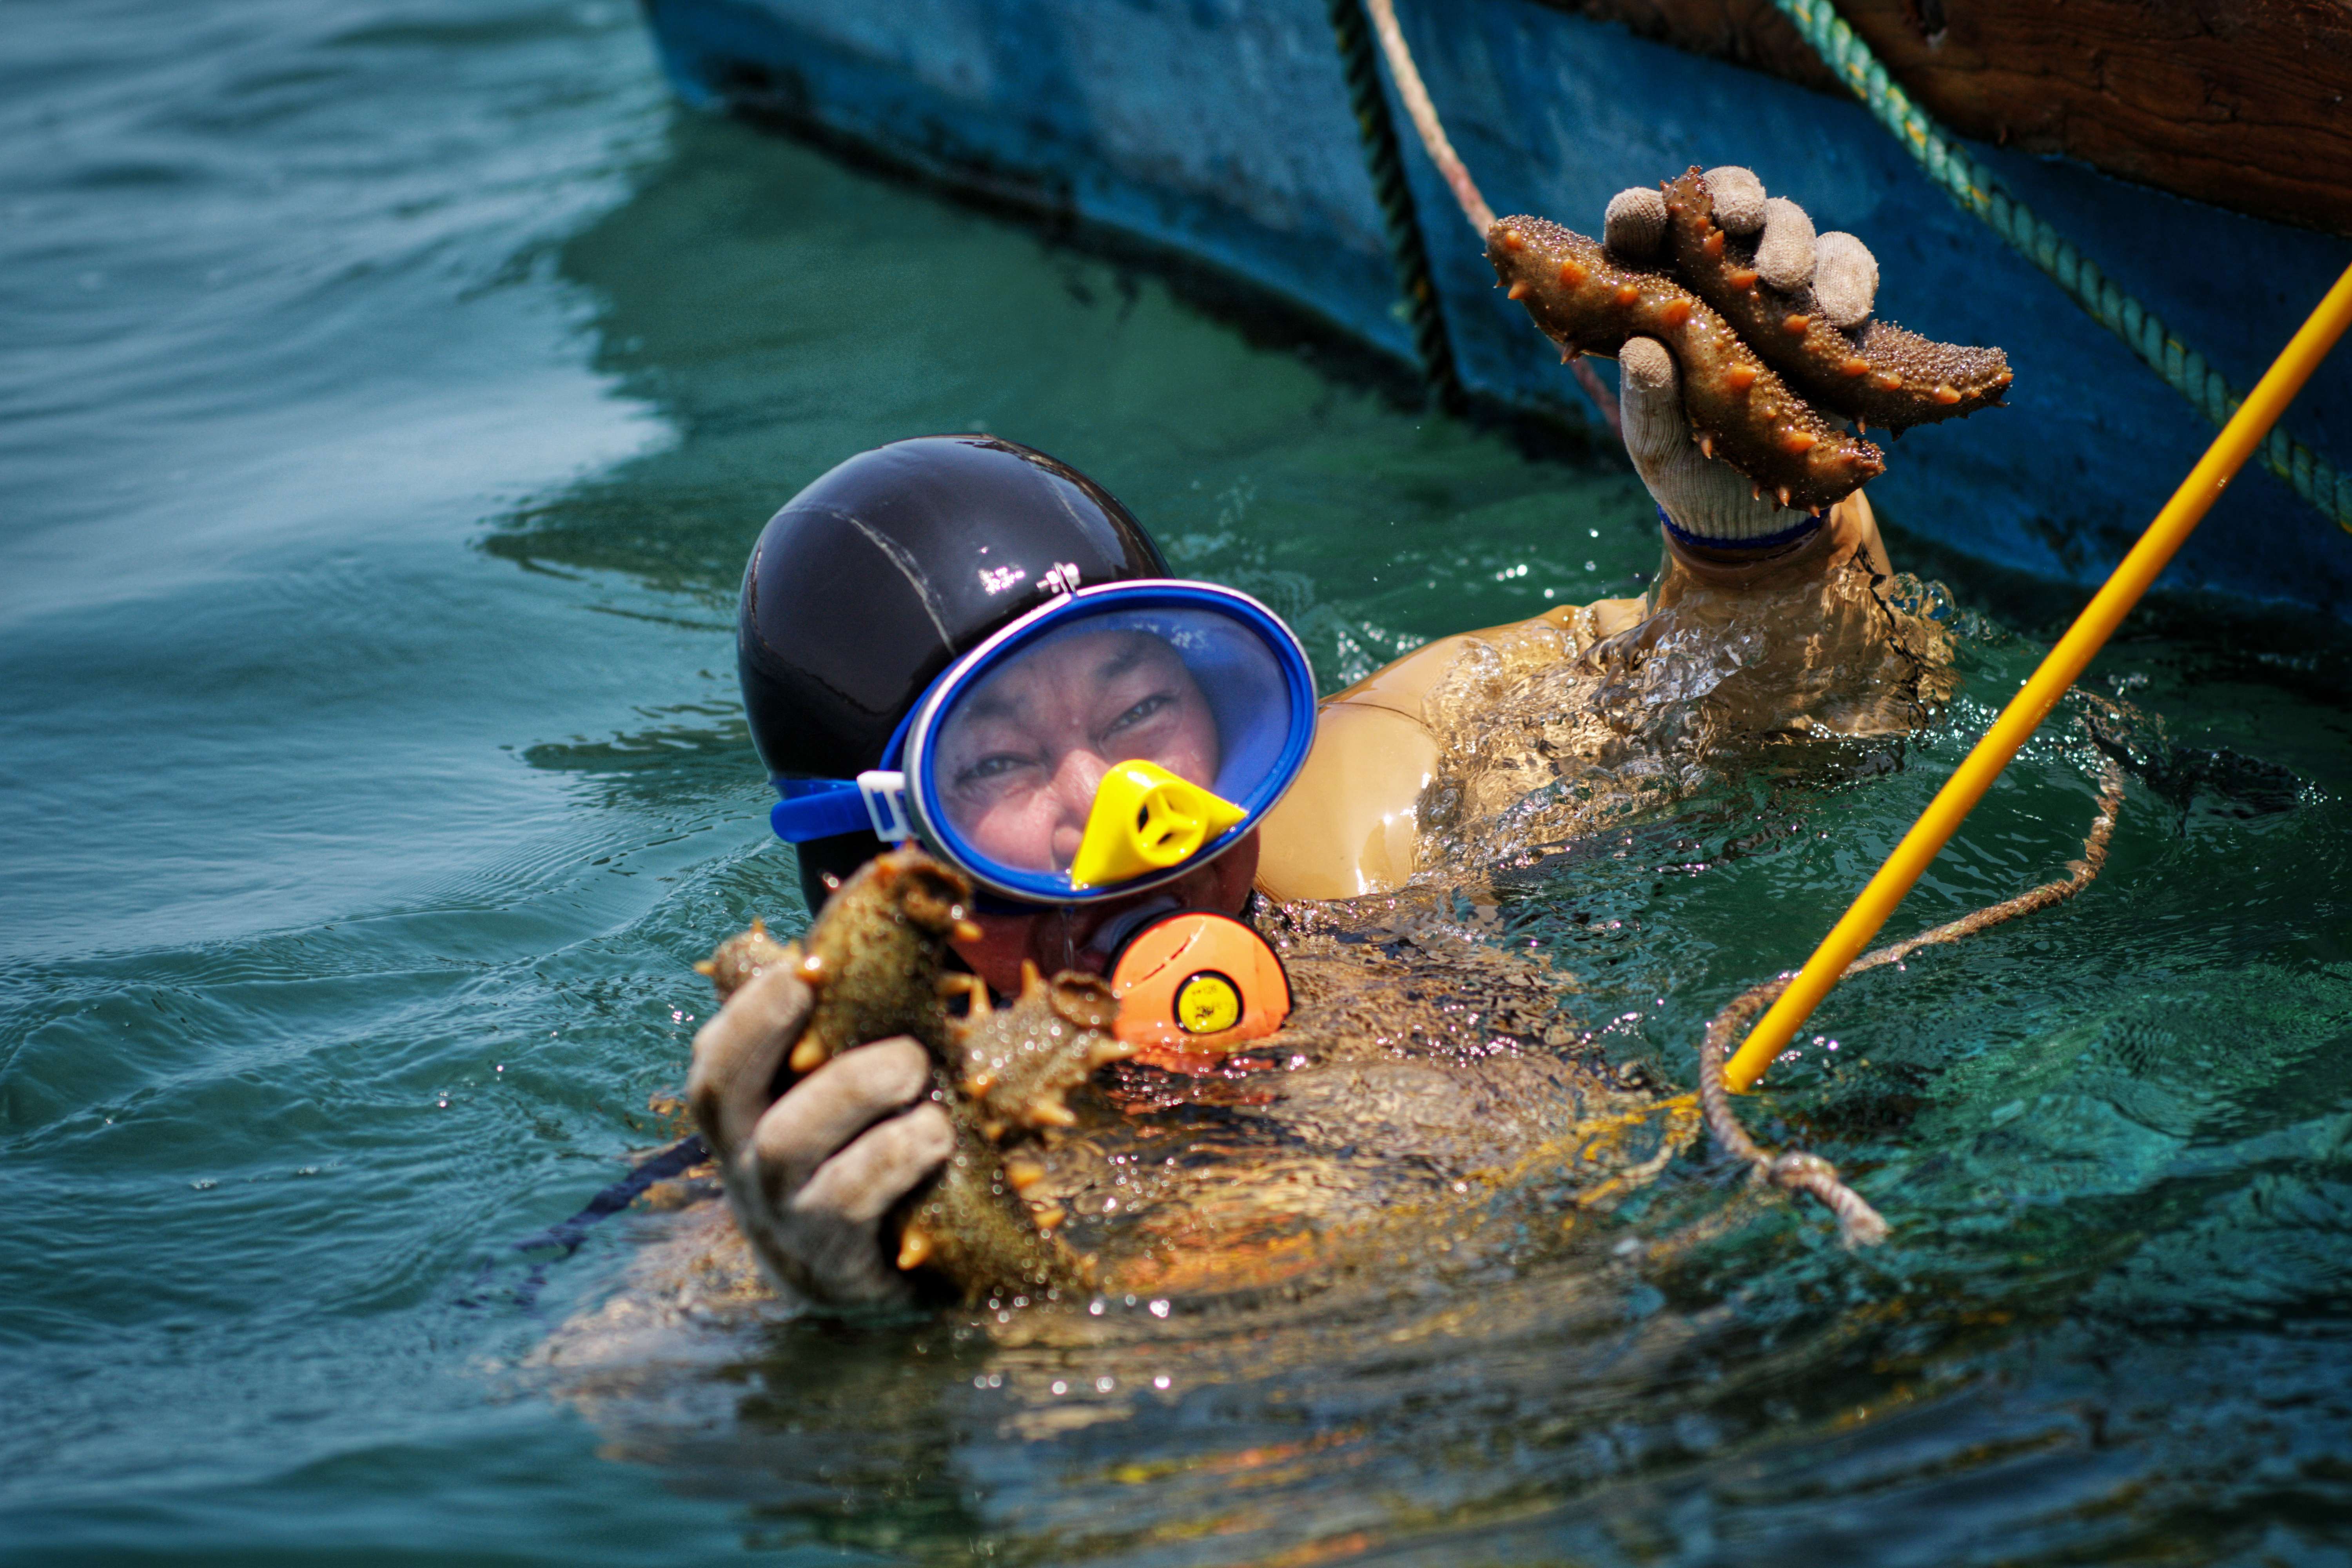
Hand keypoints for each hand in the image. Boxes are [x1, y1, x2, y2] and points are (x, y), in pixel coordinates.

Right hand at [687, 967, 953, 1306]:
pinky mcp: (829, 1263)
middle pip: (721, 1092)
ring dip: (853, 1091)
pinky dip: (893, 1159)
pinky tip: (935, 1134)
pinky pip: (844, 1205)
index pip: (714, 1059)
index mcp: (748, 1118)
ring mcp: (781, 1216)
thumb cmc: (872, 1162)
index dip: (747, 1011)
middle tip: (835, 989)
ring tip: (918, 1070)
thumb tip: (904, 919)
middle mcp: (747, 1164)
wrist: (889, 1284)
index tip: (801, 966)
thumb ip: (856, 1035)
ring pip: (786, 1144)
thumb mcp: (853, 1102)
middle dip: (769, 1033)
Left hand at [1603, 169, 1880, 543]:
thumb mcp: (1656, 442)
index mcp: (1656, 293)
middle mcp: (1718, 275)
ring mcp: (1779, 287)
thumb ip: (1645, 401)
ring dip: (1794, 242)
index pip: (1641, 230)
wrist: (1751, 512)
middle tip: (1738, 221)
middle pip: (1729, 206)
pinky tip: (1845, 314)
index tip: (1641, 220)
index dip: (1638, 215)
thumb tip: (1641, 351)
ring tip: (1787, 279)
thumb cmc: (1684, 463)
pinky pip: (1848, 269)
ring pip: (1792, 228)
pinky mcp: (1830, 310)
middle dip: (1736, 202)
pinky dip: (1850, 280)